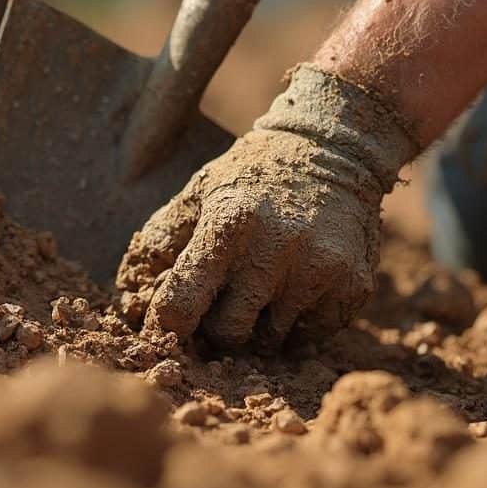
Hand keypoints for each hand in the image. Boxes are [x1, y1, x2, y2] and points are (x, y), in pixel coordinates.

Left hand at [117, 64, 417, 350]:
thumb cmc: (254, 174)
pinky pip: (312, 337)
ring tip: (266, 286)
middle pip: (227, 333)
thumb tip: (135, 293)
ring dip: (261, 324)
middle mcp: (274, 249)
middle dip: (219, 325)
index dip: (167, 325)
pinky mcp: (351, 284)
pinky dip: (298, 323)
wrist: (334, 145)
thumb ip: (164, 237)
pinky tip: (298, 286)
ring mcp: (318, 269)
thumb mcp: (201, 190)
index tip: (169, 326)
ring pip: (271, 341)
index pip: (180, 305)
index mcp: (227, 224)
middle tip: (226, 301)